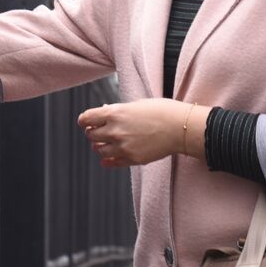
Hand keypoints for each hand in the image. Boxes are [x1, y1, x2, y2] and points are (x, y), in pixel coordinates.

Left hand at [77, 98, 205, 167]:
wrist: (181, 127)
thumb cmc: (162, 111)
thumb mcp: (137, 104)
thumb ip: (117, 110)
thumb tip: (103, 112)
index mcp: (115, 113)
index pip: (86, 118)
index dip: (84, 120)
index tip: (86, 122)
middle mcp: (115, 131)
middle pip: (91, 135)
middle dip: (93, 133)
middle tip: (97, 131)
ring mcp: (123, 147)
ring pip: (100, 150)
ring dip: (100, 146)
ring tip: (105, 143)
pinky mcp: (132, 159)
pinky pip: (112, 162)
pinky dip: (107, 160)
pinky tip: (106, 159)